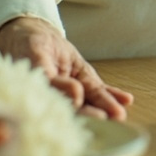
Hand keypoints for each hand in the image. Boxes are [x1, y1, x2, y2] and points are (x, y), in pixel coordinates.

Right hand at [0, 16, 133, 118]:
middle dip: (90, 115)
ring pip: (90, 101)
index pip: (53, 107)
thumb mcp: (36, 55)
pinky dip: (112, 94)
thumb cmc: (28, 47)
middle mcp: (56, 99)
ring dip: (105, 106)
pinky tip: (126, 99)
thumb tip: (76, 95)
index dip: (66, 108)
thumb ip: (53, 78)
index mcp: (37, 97)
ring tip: (119, 113)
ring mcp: (73, 92)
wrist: (35, 36)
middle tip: (104, 119)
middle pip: (74, 110)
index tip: (78, 103)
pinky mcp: (85, 83)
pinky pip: (99, 90)